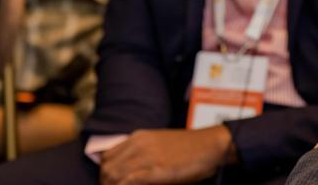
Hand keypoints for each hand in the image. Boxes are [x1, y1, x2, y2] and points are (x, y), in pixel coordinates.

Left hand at [99, 126, 234, 184]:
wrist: (211, 146)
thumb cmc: (189, 149)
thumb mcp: (160, 144)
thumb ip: (141, 152)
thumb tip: (127, 172)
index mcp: (139, 137)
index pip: (107, 157)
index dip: (106, 173)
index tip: (112, 184)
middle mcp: (138, 144)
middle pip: (106, 167)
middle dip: (107, 182)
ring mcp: (146, 157)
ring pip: (112, 176)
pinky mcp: (154, 170)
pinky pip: (126, 182)